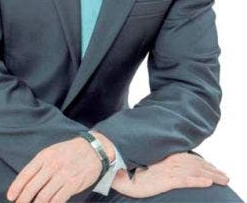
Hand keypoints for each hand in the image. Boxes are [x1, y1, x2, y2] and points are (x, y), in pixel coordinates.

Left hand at [6, 136, 105, 202]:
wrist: (93, 149)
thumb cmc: (69, 152)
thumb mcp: (50, 152)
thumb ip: (39, 166)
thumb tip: (26, 182)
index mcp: (43, 157)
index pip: (25, 174)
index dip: (16, 187)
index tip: (11, 197)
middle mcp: (51, 166)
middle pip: (32, 187)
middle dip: (23, 199)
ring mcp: (62, 175)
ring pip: (44, 195)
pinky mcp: (73, 184)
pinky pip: (58, 199)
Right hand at [112, 153, 228, 197]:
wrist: (113, 165)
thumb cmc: (122, 163)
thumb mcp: (139, 160)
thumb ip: (150, 157)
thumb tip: (153, 157)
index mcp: (163, 154)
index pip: (187, 157)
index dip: (202, 162)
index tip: (210, 166)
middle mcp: (168, 159)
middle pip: (196, 164)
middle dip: (212, 169)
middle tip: (224, 176)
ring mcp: (168, 170)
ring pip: (196, 172)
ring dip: (212, 176)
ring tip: (223, 180)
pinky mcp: (166, 180)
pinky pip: (187, 181)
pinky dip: (199, 181)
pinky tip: (208, 183)